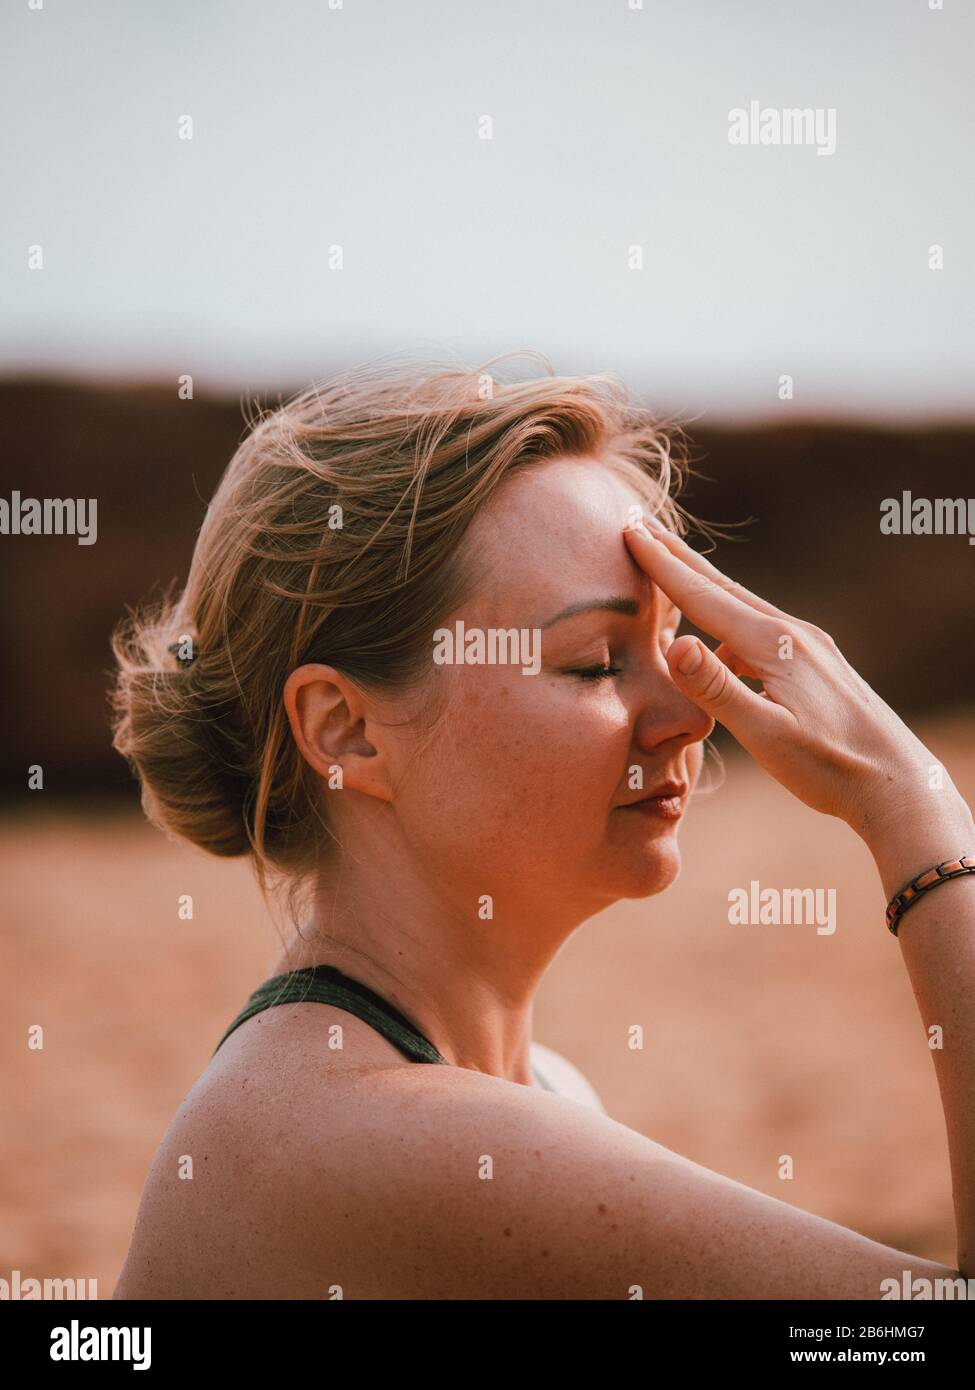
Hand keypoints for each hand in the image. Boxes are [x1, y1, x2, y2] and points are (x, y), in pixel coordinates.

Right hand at [623, 516, 959, 842]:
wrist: (897, 782)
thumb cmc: (829, 767)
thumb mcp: (766, 735)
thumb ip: (717, 689)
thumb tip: (675, 642)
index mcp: (774, 645)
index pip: (704, 597)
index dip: (663, 565)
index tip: (631, 531)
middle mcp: (792, 633)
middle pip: (722, 588)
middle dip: (678, 558)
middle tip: (641, 526)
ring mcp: (809, 645)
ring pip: (742, 609)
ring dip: (703, 592)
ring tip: (672, 582)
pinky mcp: (817, 662)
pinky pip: (761, 633)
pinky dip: (729, 629)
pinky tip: (723, 656)